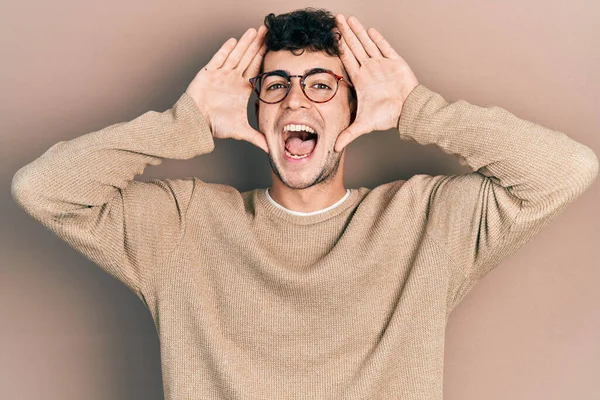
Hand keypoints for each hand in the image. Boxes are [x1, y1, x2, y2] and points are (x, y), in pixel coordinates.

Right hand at [185, 26, 268, 153]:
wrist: (196, 123)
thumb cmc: (216, 125)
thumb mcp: (240, 131)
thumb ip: (256, 138)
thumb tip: (270, 150)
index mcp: (242, 88)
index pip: (255, 70)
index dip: (264, 58)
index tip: (273, 47)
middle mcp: (232, 79)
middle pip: (248, 58)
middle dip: (257, 44)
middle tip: (267, 31)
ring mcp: (221, 74)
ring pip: (235, 55)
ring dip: (244, 43)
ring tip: (254, 31)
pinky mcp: (208, 73)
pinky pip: (218, 59)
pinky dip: (225, 50)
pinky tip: (233, 41)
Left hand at [334, 15, 418, 152]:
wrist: (407, 112)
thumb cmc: (387, 117)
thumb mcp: (363, 125)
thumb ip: (349, 134)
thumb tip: (335, 149)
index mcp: (360, 79)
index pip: (346, 59)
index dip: (339, 48)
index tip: (331, 36)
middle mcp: (369, 69)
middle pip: (354, 47)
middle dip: (345, 33)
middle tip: (336, 19)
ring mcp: (381, 64)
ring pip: (367, 44)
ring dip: (358, 32)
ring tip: (349, 19)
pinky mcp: (395, 62)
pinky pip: (385, 48)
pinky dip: (378, 39)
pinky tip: (369, 30)